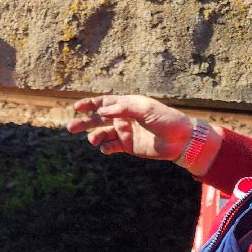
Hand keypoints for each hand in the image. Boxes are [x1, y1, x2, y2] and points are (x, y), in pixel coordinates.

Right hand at [67, 94, 192, 160]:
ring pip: (102, 134)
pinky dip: (105, 148)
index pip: (104, 103)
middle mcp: (123, 118)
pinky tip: (105, 148)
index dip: (90, 104)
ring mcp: (125, 132)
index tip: (77, 108)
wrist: (181, 140)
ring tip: (92, 140)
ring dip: (95, 136)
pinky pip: (111, 146)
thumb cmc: (165, 119)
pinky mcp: (128, 146)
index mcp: (126, 105)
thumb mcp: (144, 109)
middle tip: (70, 128)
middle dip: (84, 122)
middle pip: (98, 119)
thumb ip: (122, 108)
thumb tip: (101, 111)